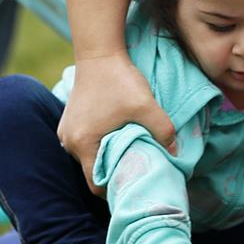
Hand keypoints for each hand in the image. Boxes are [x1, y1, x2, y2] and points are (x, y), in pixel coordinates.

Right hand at [57, 53, 176, 194]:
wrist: (99, 53)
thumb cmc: (120, 80)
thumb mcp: (147, 106)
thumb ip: (164, 132)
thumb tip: (176, 154)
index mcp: (83, 144)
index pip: (96, 184)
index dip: (115, 190)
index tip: (133, 186)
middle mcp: (69, 142)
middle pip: (92, 171)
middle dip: (114, 174)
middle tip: (136, 172)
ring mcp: (66, 132)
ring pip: (89, 157)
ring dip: (107, 159)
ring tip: (129, 156)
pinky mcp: (70, 122)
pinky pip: (86, 144)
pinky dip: (100, 146)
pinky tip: (118, 140)